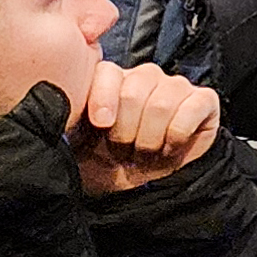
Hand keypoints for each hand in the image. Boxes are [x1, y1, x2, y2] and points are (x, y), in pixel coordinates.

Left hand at [68, 63, 221, 195]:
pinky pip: (192, 108)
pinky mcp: (204, 100)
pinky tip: (169, 147)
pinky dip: (177, 135)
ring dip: (151, 139)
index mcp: (111, 81)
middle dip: (127, 132)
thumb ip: (67, 119)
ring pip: (163, 103)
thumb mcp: (79, 142)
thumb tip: (52, 108)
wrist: (141, 184)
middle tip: (125, 151)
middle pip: (135, 92)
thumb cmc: (107, 161)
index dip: (103, 99)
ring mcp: (177, 86)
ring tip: (146, 152)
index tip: (101, 126)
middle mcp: (145, 77)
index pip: (108, 72)